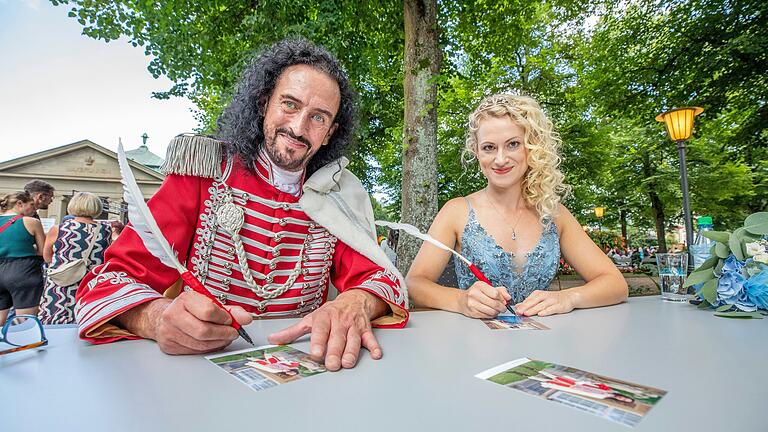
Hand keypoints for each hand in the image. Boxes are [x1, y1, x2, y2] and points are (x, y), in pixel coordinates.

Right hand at [129, 291, 252, 354]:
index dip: (224, 318)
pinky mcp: (169, 346)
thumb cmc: (189, 309)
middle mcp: (173, 315)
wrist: (162, 317)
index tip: (230, 320)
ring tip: (224, 338)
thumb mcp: (209, 302)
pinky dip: (207, 348)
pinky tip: (212, 342)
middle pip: (204, 331)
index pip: (208, 311)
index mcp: (185, 299)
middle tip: (232, 333)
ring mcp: (169, 332)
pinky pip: (194, 351)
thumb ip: (229, 310)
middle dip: (223, 334)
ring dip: (218, 343)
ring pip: (200, 344)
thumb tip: (246, 318)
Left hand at [268, 290, 385, 371]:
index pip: (320, 329)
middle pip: (337, 338)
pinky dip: (374, 346)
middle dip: (334, 351)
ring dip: (351, 352)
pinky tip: (375, 354)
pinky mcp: (366, 330)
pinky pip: (371, 339)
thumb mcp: (310, 319)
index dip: (318, 340)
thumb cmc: (330, 312)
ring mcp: (354, 326)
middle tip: (331, 364)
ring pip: (354, 340)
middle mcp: (339, 321)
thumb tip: (274, 339)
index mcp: (324, 317)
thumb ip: (292, 331)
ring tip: (347, 363)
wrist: (354, 300)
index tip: (316, 352)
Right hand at [459, 281, 510, 318]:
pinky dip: (491, 315)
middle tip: (503, 308)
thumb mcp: (488, 287)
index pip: (495, 293)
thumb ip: (500, 291)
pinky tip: (490, 312)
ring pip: (491, 311)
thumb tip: (508, 297)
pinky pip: (487, 316)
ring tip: (496, 310)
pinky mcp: (472, 312)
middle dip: (502, 307)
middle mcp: (474, 294)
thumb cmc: (476, 293)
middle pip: (494, 303)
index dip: (502, 299)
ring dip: (497, 312)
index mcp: (479, 285)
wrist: (462, 300)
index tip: (504, 301)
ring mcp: (472, 304)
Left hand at [515, 290, 574, 316]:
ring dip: (533, 309)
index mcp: (539, 294)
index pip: (528, 300)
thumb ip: (529, 303)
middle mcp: (545, 296)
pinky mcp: (559, 305)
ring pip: (541, 305)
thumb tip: (518, 306)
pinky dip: (546, 311)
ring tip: (526, 313)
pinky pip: (552, 309)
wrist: (569, 297)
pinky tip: (541, 314)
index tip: (515, 310)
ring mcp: (552, 301)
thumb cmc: (553, 299)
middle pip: (534, 302)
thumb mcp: (540, 299)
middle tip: (519, 312)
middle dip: (525, 307)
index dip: (522, 306)